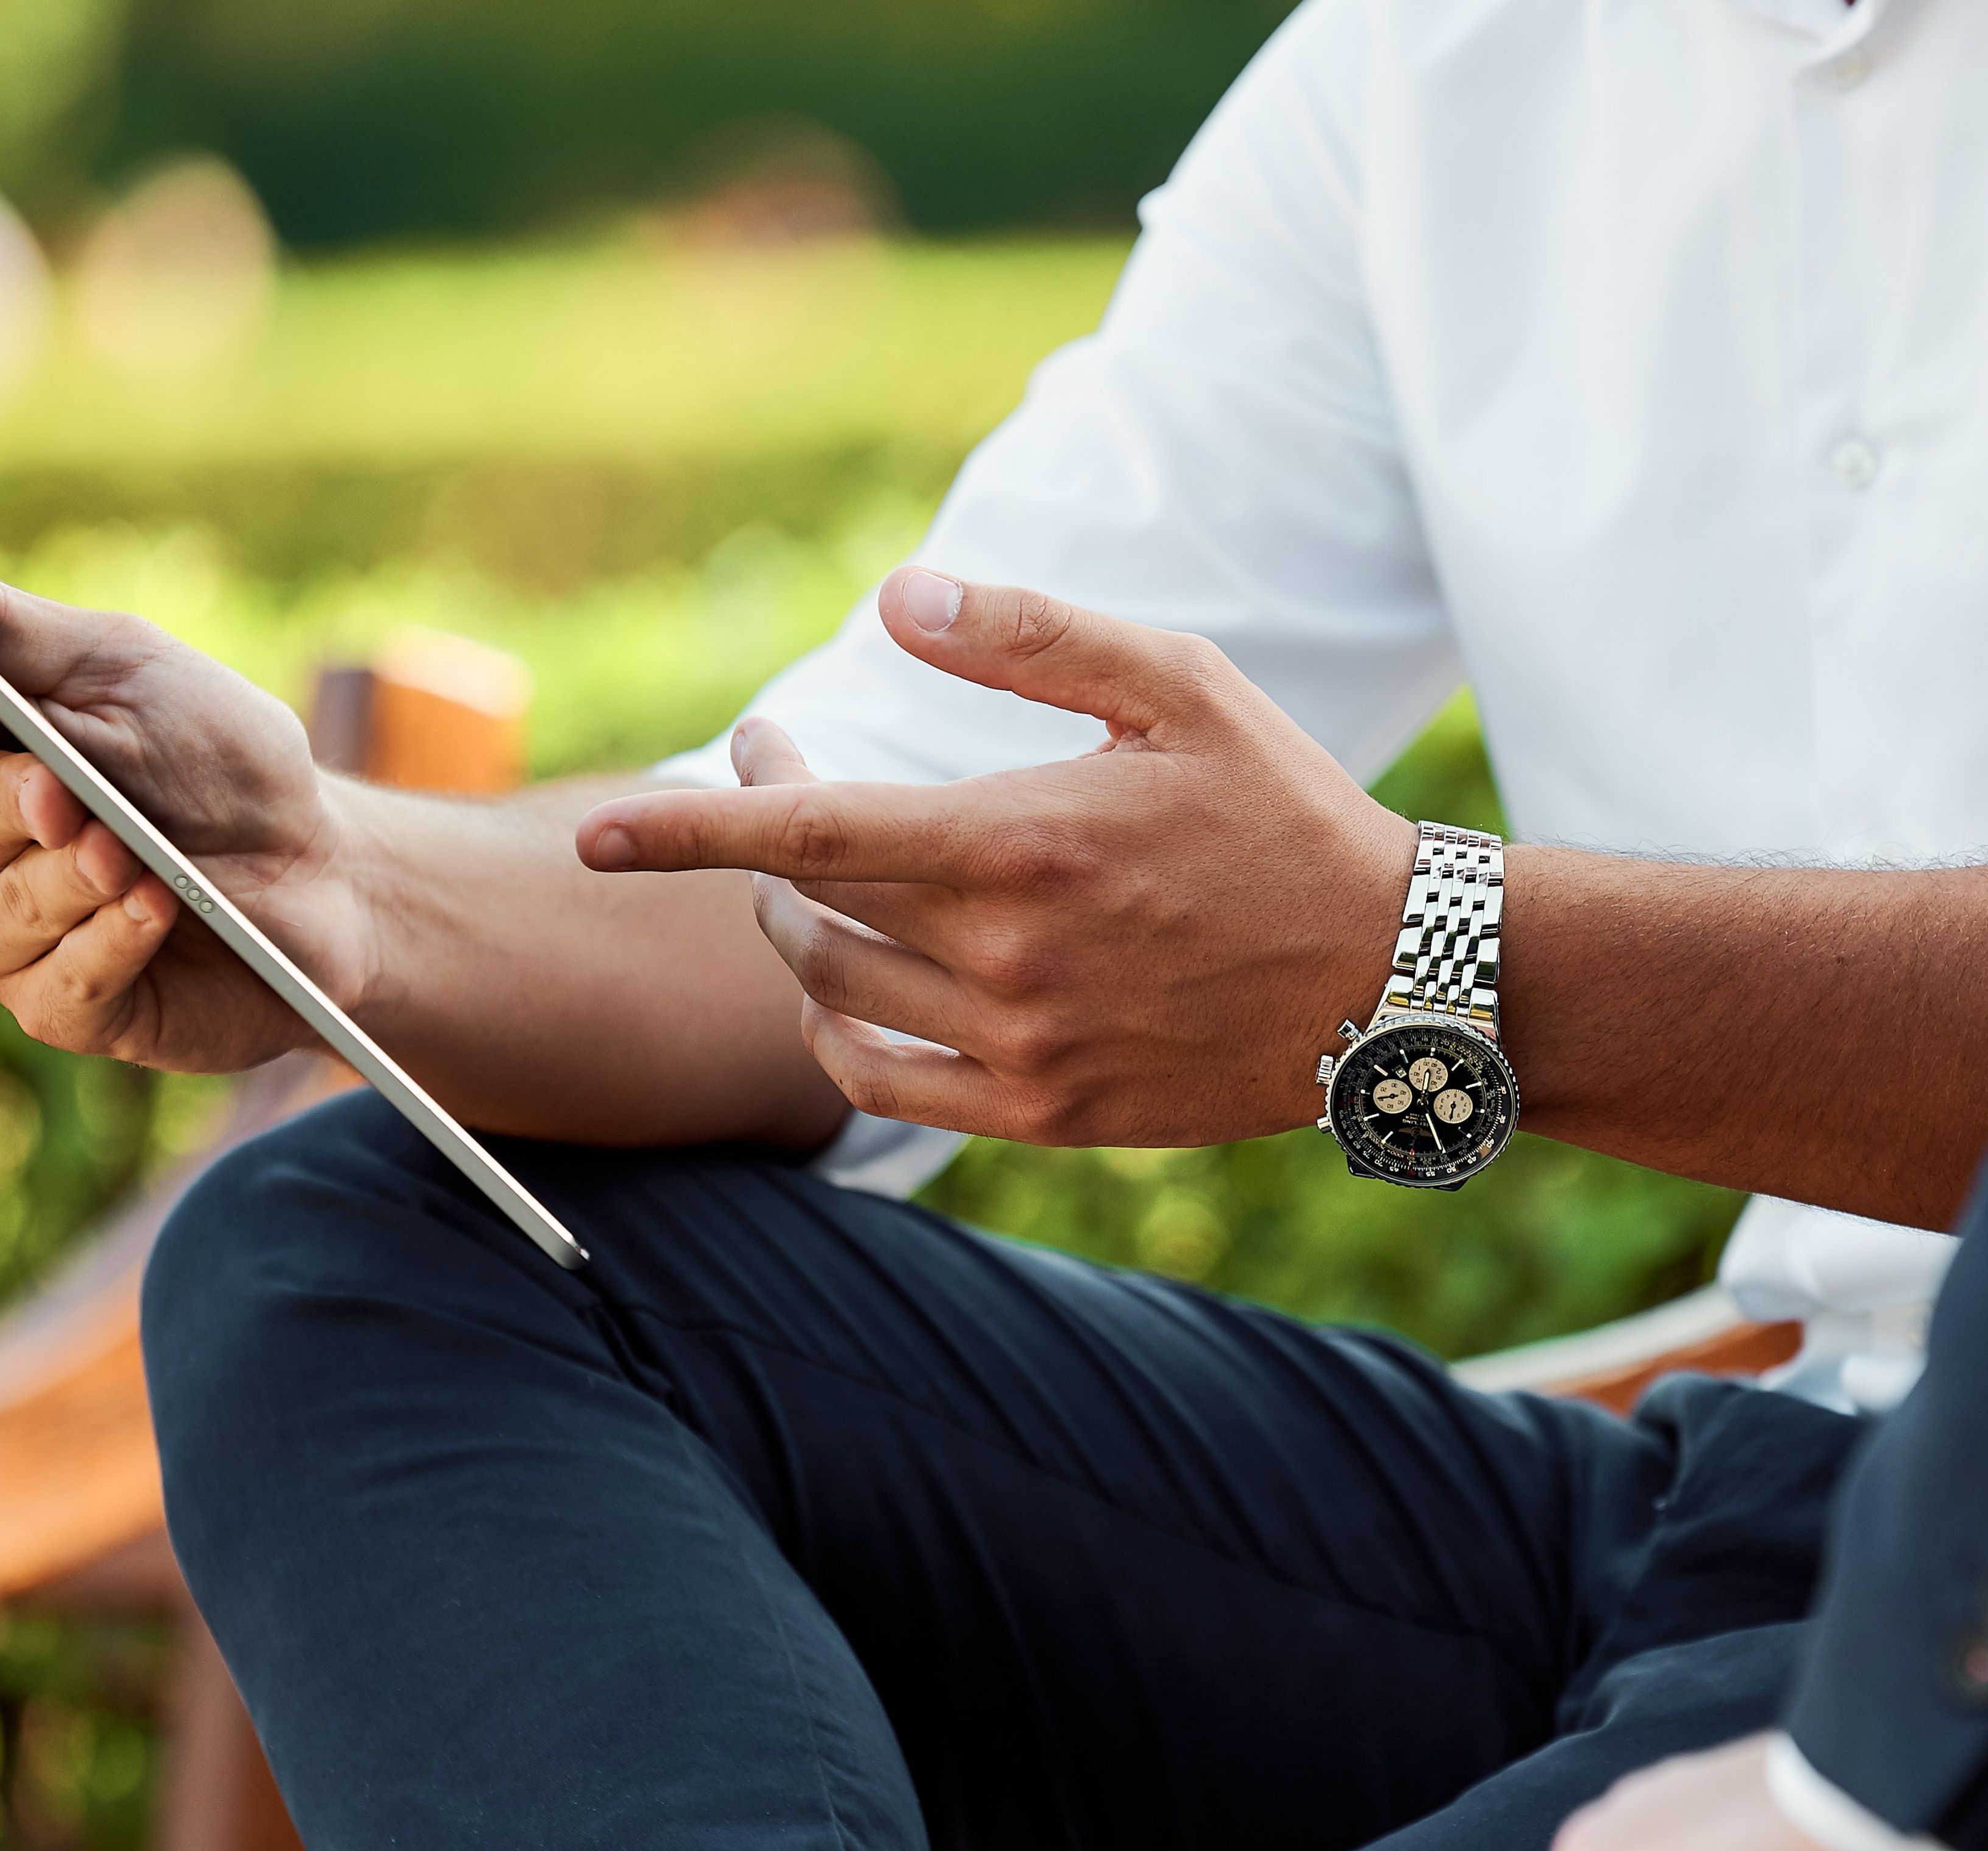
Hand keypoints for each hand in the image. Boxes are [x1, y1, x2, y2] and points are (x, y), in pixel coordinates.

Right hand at [0, 529, 374, 1070]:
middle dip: (6, 804)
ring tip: (131, 856)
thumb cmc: (219, 764)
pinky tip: (157, 909)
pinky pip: (56, 989)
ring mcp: (9, 935)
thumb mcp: (126, 670)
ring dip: (67, 882)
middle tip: (64, 793)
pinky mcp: (68, 1008)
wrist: (328, 872)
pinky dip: (109, 945)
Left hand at [572, 569, 1419, 1143]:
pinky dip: (834, 1036)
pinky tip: (841, 992)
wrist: (1388, 982)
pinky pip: (881, 1086)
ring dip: (797, 933)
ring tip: (819, 877)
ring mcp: (1023, 1050)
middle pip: (810, 909)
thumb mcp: (1179, 686)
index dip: (686, 830)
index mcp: (1019, 844)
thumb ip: (1031, 635)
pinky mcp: (1046, 1114)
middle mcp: (1006, 959)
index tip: (599, 832)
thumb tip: (895, 599)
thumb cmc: (1285, 814)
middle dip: (761, 842)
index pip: (806, 832)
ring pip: (836, 995)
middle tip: (786, 773)